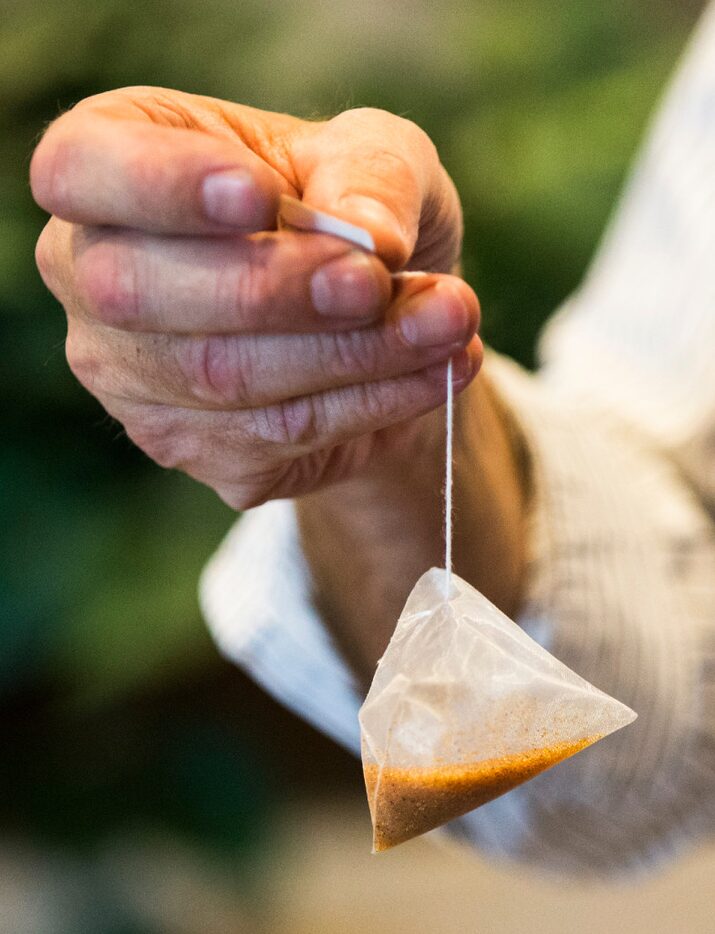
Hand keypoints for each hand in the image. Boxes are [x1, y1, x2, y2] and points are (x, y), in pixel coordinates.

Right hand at [31, 87, 480, 507]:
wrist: (368, 303)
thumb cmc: (345, 200)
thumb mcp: (374, 153)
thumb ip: (371, 175)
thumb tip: (373, 240)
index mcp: (109, 167)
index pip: (80, 170)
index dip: (162, 185)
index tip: (261, 194)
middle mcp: (93, 276)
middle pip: (139, 292)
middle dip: (276, 289)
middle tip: (377, 281)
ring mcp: (132, 376)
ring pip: (222, 377)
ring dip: (352, 353)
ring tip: (450, 320)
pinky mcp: (191, 446)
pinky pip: (278, 435)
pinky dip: (372, 402)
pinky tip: (435, 369)